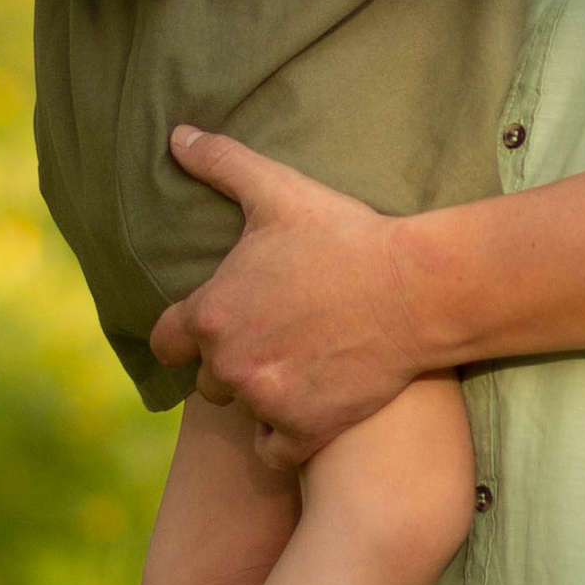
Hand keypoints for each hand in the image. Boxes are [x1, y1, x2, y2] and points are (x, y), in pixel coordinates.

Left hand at [152, 125, 423, 461]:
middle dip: (233, 361)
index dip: (185, 335)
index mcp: (213, 312)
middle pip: (208, 379)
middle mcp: (229, 363)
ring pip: (244, 411)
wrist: (417, 289)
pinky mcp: (305, 431)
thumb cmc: (348, 236)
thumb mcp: (280, 192)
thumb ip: (222, 163)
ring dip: (261, 394)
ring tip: (298, 367)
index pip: (167, 340)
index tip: (210, 329)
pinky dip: (289, 436)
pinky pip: (275, 451)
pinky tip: (313, 406)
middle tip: (274, 338)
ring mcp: (266, 401)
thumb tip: (176, 134)